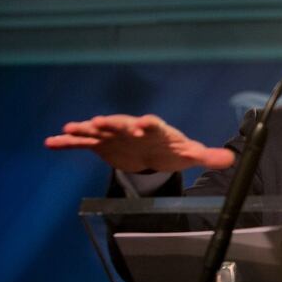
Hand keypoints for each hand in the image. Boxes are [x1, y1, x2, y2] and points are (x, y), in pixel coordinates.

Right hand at [45, 114, 234, 172]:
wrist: (154, 151)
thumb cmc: (172, 149)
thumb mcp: (190, 154)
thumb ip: (207, 156)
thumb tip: (231, 159)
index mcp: (156, 129)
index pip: (152, 124)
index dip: (147, 124)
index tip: (142, 124)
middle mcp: (132, 128)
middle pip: (121, 123)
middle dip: (110, 122)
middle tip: (97, 122)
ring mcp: (115, 135)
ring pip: (98, 130)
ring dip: (84, 129)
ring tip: (69, 128)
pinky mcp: (102, 144)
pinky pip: (82, 143)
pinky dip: (68, 142)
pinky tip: (50, 142)